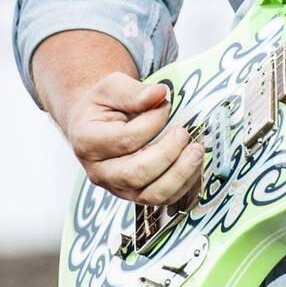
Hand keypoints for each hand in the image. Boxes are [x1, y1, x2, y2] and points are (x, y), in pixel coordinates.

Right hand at [64, 72, 203, 205]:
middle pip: (137, 174)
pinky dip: (183, 185)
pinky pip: (161, 199)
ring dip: (180, 174)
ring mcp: (116, 187)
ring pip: (150, 194)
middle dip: (168, 154)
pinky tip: (194, 164)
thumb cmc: (102, 105)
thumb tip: (159, 93)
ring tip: (196, 151)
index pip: (126, 140)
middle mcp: (99, 171)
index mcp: (88, 142)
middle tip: (184, 133)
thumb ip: (134, 92)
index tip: (165, 106)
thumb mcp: (111, 87)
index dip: (152, 123)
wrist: (93, 123)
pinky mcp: (133, 194)